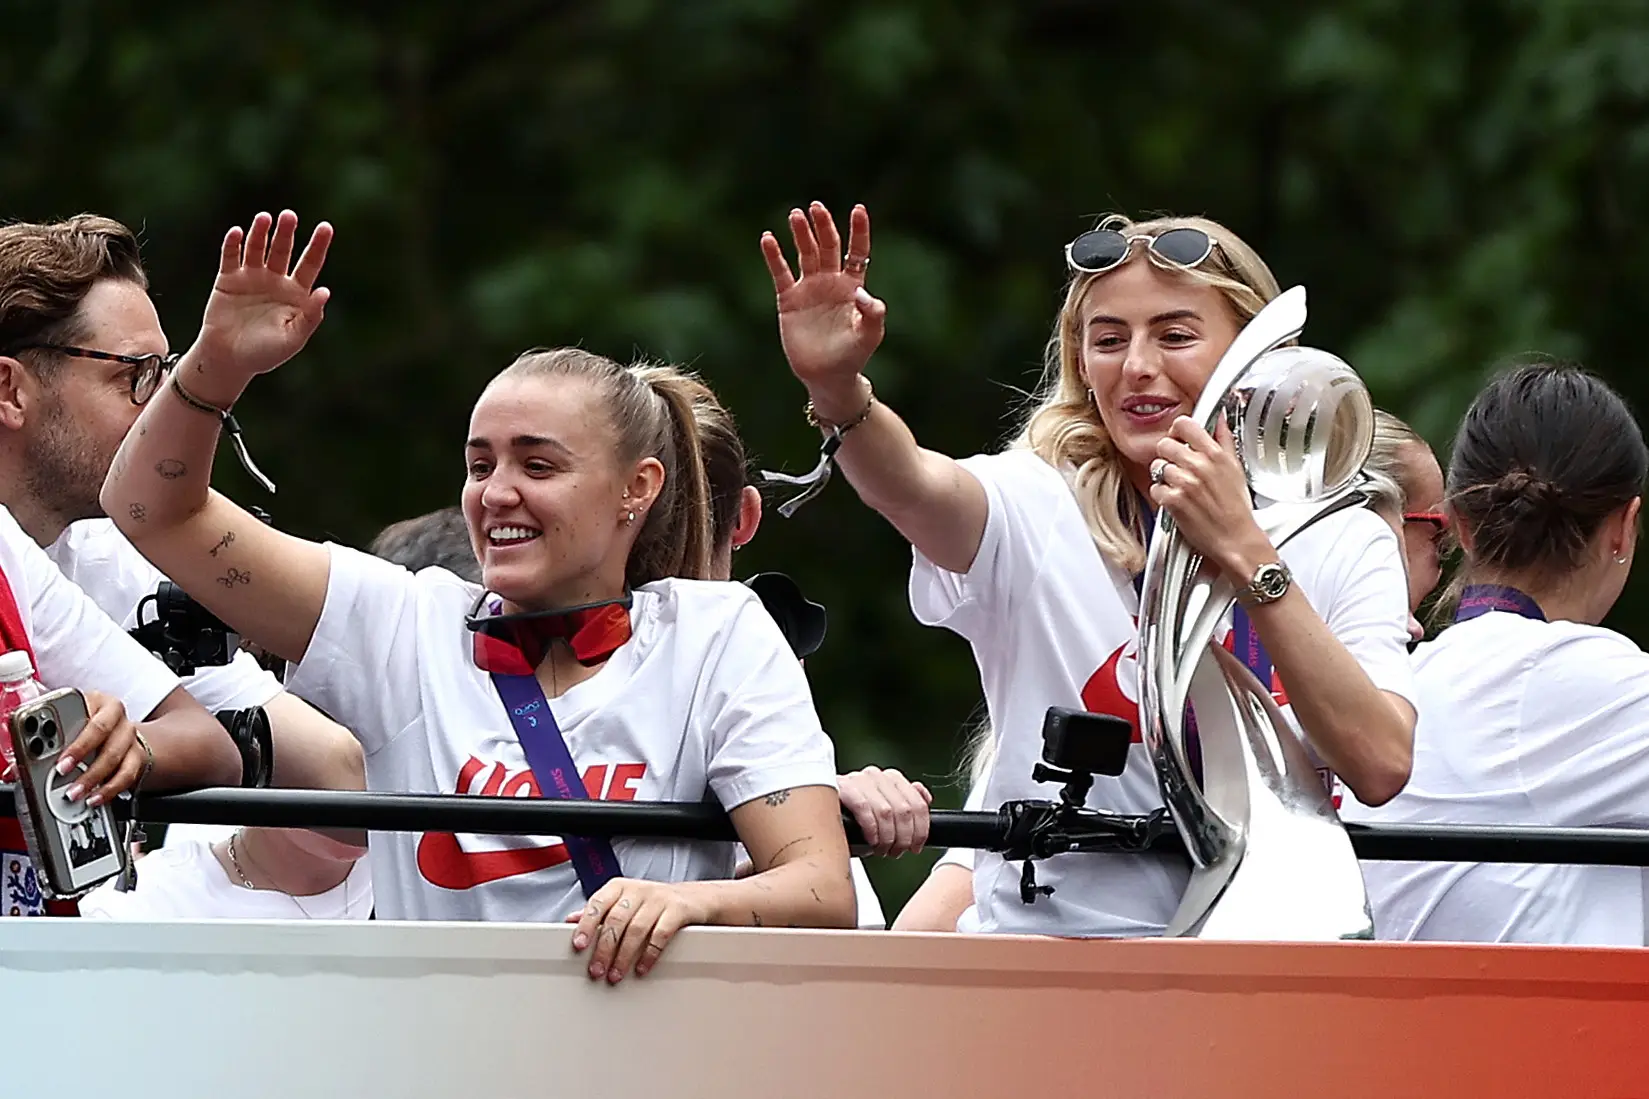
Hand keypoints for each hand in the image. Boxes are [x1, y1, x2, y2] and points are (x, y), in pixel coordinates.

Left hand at [58, 691, 145, 806]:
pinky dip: (110, 789)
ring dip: (93, 777)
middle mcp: (116, 716)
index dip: (67, 729)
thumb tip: (19, 764)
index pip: (83, 710)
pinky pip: (128, 774)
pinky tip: (95, 797)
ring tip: (75, 792)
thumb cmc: (86, 728)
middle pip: (102, 732)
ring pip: (116, 755)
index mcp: (96, 701)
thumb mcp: (69, 724)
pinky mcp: (138, 756)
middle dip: (80, 753)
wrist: (119, 734)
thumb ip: (49, 739)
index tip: (50, 747)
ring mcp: (129, 736)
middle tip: (61, 771)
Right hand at [192, 210, 332, 389]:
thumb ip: (310, 317)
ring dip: (261, 233)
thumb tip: (324, 292)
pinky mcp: (228, 280)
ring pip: (258, 249)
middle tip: (289, 216)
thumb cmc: (265, 353)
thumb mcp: (293, 338)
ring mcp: (251, 278)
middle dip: (286, 233)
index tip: (326, 227)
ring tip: (264, 218)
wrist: (229, 360)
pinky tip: (238, 233)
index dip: (318, 246)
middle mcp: (275, 281)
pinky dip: (233, 244)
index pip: (310, 264)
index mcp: (296, 294)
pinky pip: (231, 257)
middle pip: (283, 250)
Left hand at [567, 877, 709, 982]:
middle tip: (597, 969)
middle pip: (616, 920)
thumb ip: (599, 911)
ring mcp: (659, 899)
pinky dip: (649, 954)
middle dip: (604, 948)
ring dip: (624, 955)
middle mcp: (638, 890)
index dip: (587, 925)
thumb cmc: (653, 902)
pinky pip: (661, 934)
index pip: (598, 903)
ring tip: (616, 974)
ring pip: (637, 929)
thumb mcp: (623, 902)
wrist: (694, 898)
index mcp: (619, 887)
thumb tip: (571, 920)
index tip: (579, 944)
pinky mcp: (678, 910)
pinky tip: (642, 968)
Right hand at [760, 202, 885, 415]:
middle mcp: (830, 282)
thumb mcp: (869, 335)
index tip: (859, 209)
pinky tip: (768, 238)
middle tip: (816, 207)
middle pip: (828, 246)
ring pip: (805, 254)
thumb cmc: (853, 356)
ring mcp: (809, 289)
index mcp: (853, 286)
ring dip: (801, 234)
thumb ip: (873, 314)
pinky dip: (774, 256)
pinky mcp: (789, 300)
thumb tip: (864, 294)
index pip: (857, 251)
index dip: (859, 230)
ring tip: (796, 215)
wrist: (827, 376)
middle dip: (823, 226)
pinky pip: (781, 273)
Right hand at [838, 766, 932, 855]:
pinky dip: (871, 830)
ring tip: (883, 850)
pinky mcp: (842, 788)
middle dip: (904, 837)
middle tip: (897, 851)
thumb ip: (905, 800)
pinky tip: (870, 841)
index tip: (917, 846)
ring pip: (887, 812)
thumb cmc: (852, 812)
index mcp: (891, 778)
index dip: (921, 830)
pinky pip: (865, 810)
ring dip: (888, 838)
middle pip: (905, 810)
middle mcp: (876, 775)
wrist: (815, 808)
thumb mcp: (882, 806)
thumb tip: (926, 798)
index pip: (918, 803)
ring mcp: (859, 780)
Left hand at [1149, 417, 1275, 580]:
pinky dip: (1161, 494)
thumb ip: (1225, 441)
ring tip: (1178, 486)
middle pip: (1164, 444)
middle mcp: (1199, 466)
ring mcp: (1184, 483)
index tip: (1179, 439)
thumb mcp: (1236, 469)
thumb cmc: (1236, 508)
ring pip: (1157, 466)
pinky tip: (1175, 500)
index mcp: (1215, 454)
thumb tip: (1221, 420)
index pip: (1184, 424)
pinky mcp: (1172, 500)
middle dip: (1168, 455)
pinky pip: (1154, 487)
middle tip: (1176, 466)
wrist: (1235, 540)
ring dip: (1164, 476)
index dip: (1177, 431)